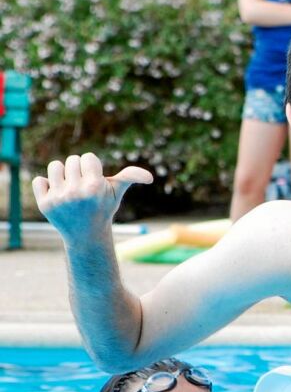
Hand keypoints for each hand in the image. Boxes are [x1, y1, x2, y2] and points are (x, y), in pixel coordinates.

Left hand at [31, 154, 152, 239]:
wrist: (86, 235)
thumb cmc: (103, 208)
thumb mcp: (117, 192)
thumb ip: (131, 177)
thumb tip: (150, 177)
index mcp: (95, 186)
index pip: (87, 157)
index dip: (92, 167)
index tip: (94, 181)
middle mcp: (76, 192)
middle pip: (71, 160)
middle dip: (78, 170)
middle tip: (83, 188)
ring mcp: (59, 198)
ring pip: (54, 166)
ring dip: (62, 175)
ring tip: (69, 189)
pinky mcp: (45, 204)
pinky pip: (39, 180)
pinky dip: (46, 186)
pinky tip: (57, 197)